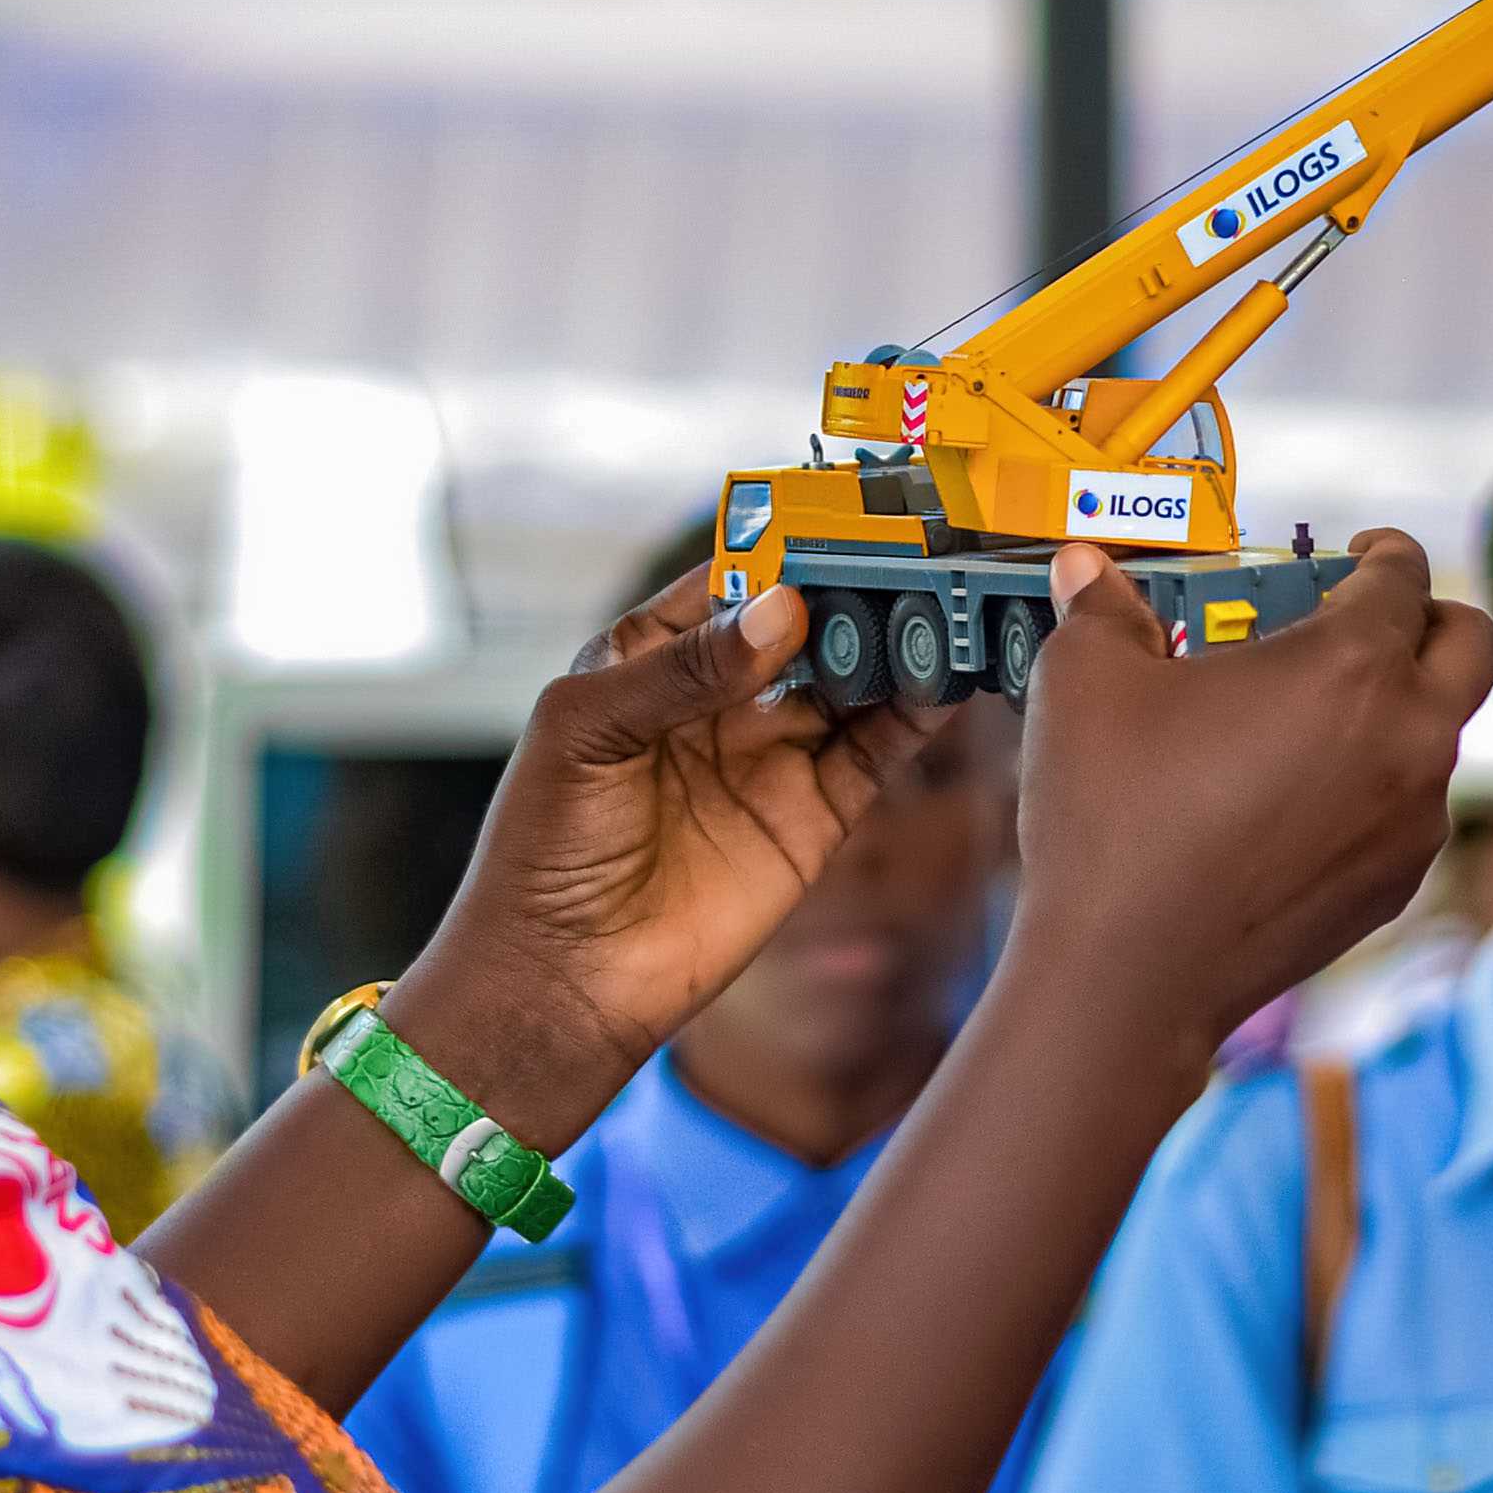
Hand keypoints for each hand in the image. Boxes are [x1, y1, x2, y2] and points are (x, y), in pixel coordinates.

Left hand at [385, 568, 945, 1114]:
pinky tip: (948, 676)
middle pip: (805, 622)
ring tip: (948, 600)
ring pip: (851, 679)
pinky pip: (874, 751)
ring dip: (896, 641)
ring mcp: (768, 755)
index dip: (785, 544)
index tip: (845, 511)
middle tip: (918, 550)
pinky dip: (915, 713)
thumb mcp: (589, 730)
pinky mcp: (811, 816)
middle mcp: (717, 697)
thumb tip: (784, 610)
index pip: (731, 579)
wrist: (564, 981)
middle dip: (857, 587)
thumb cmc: (544, 847)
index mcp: (649, 657)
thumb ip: (686, 668)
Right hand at [1010, 533, 1492, 1068]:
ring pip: (1442, 735)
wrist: (1127, 975)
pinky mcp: (1395, 885)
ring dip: (1398, 707)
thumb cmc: (1112, 818)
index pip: (1404, 574)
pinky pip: (1410, 809)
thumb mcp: (1084, 680)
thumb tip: (1089, 570)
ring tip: (1309, 713)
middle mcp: (1408, 738)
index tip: (1356, 551)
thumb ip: (1103, 607)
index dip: (1380, 548)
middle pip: (1473, 645)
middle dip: (1430, 616)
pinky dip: (1374, 783)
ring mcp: (1412, 821)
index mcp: (1352, 665)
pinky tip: (1295, 793)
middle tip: (1366, 618)